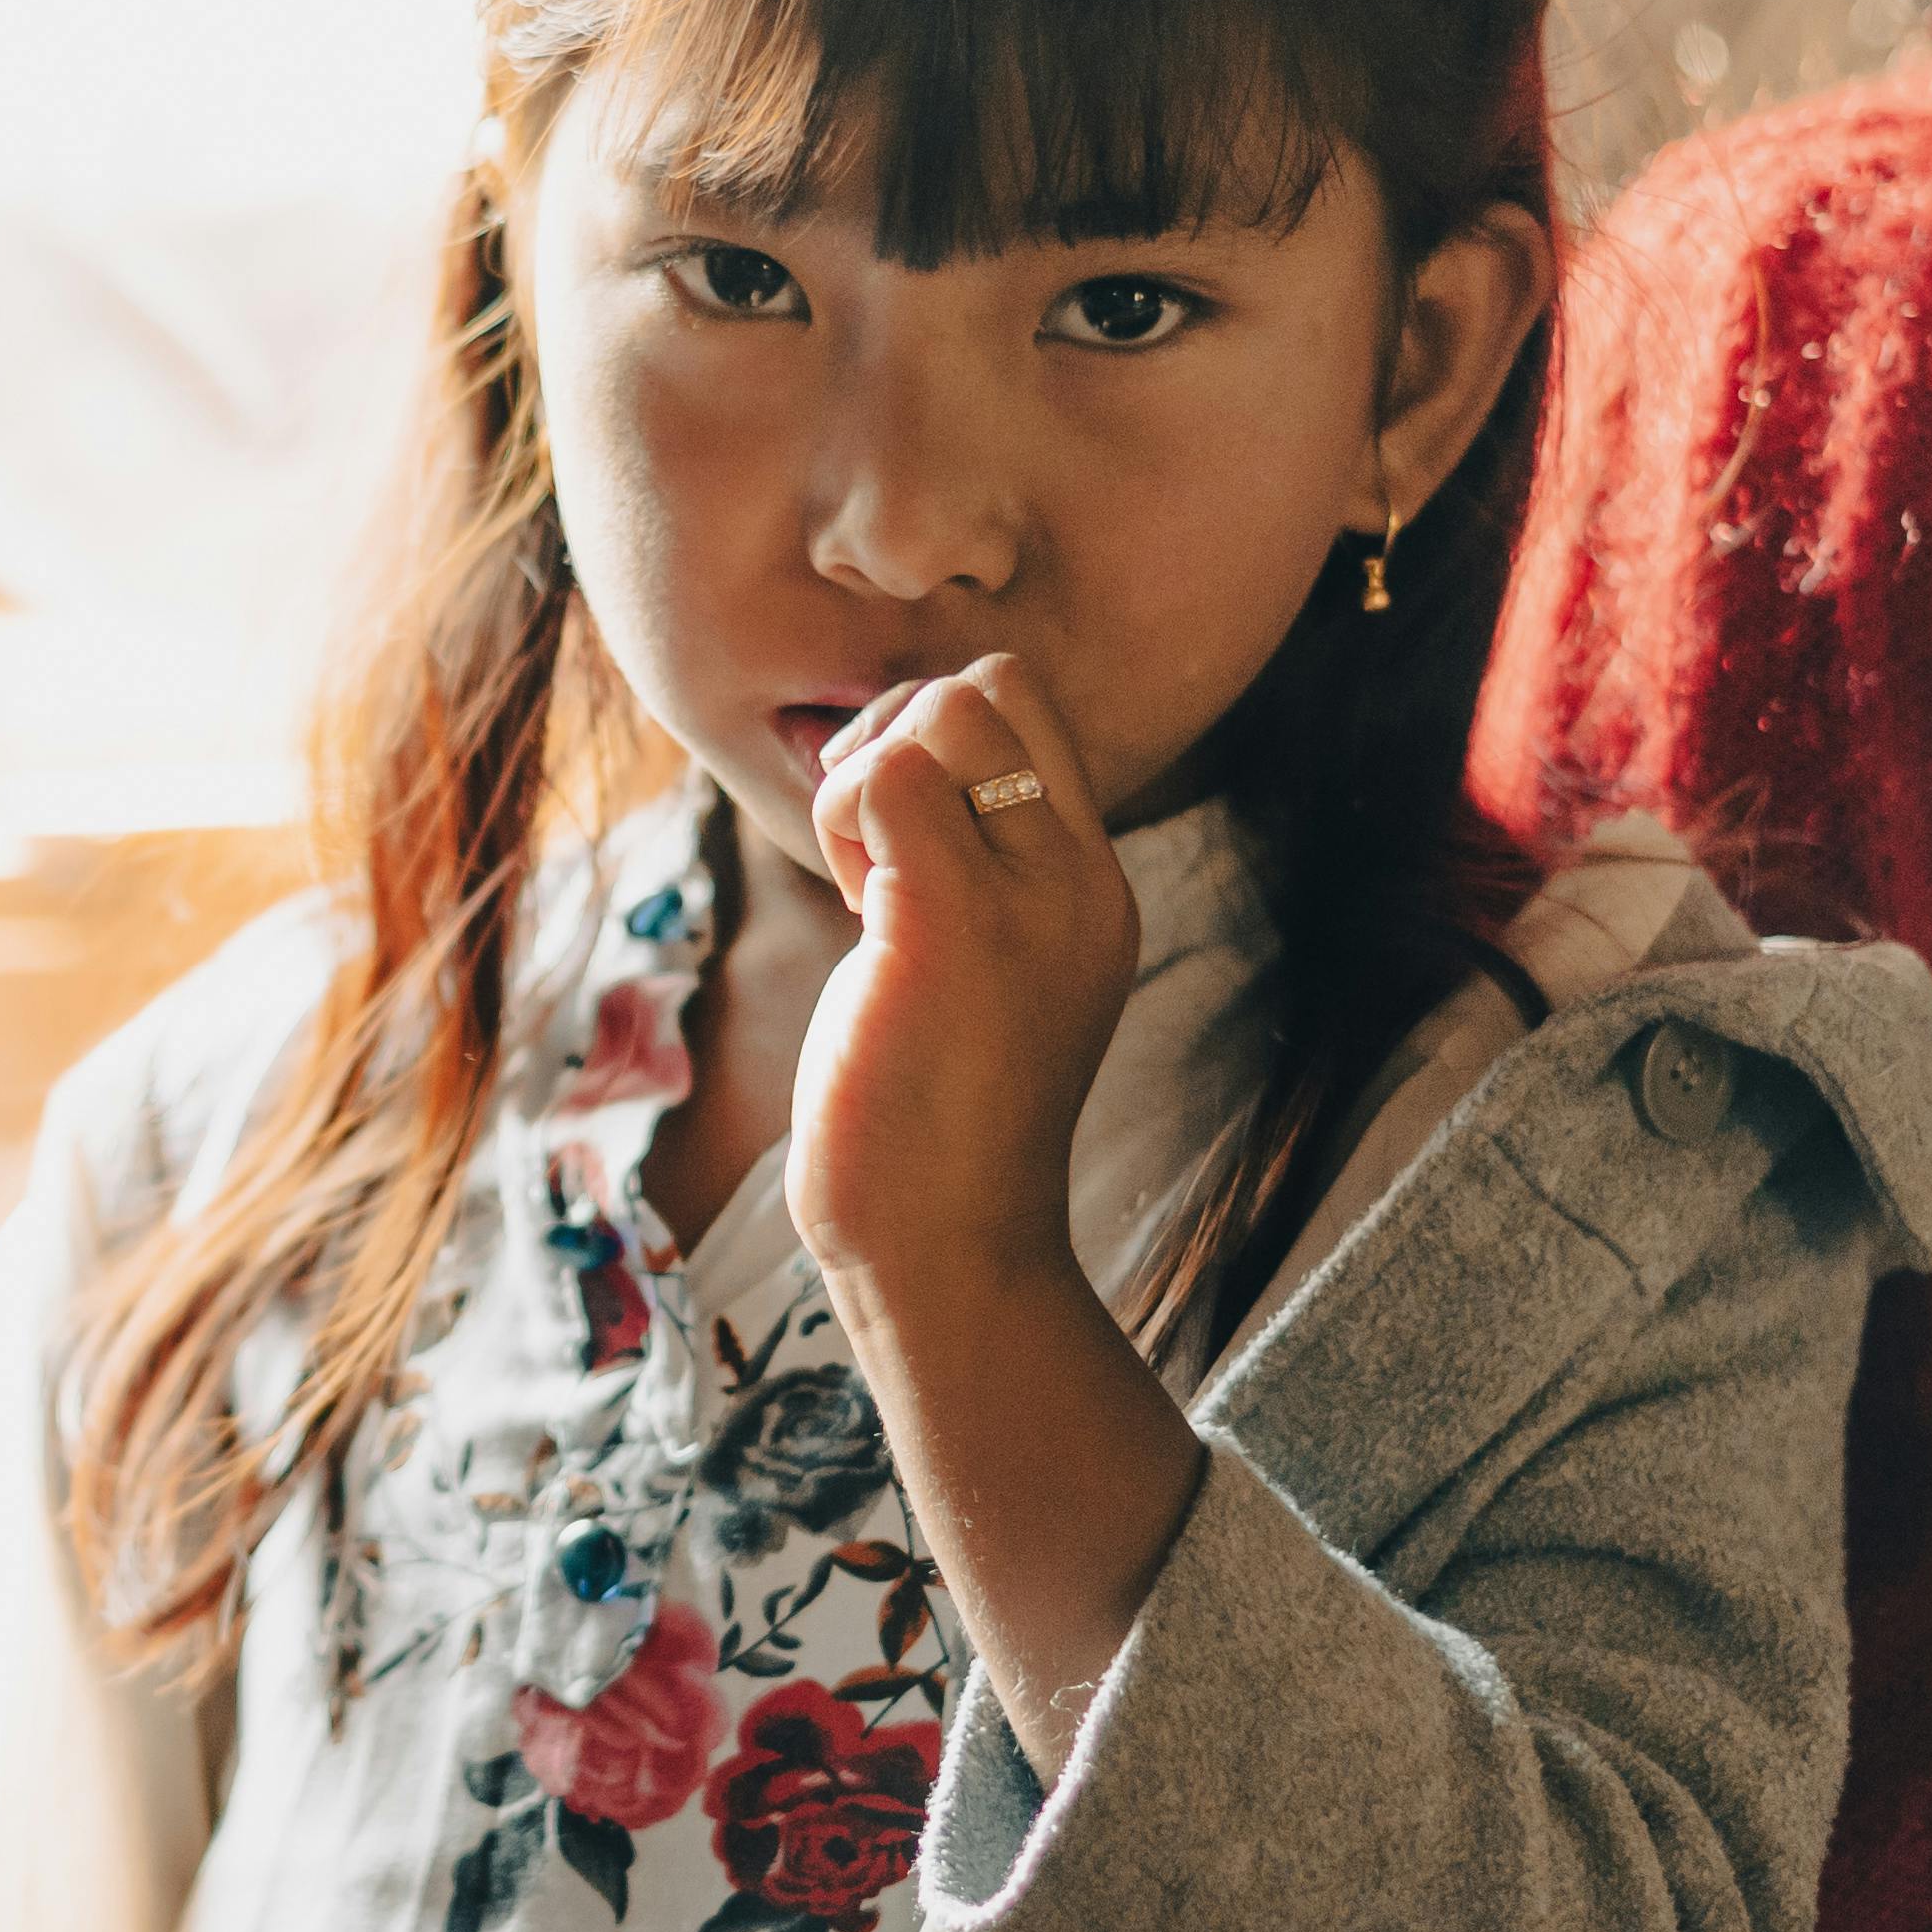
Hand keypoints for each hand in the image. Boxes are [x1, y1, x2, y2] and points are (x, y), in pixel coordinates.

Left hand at [791, 655, 1137, 1294]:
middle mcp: (1079, 879)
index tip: (899, 842)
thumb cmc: (934, 1120)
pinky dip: (838, 818)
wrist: (947, 1246)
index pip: (1032, 712)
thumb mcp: (979, 973)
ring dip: (862, 776)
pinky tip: (849, 907)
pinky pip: (882, 781)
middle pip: (995, 684)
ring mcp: (1024, 899)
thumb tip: (887, 778)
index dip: (938, 737)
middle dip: (899, 730)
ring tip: (860, 884)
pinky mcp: (947, 924)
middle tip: (868, 846)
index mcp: (1093, 885)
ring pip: (940, 713)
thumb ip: (967, 878)